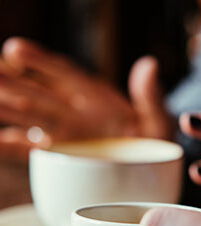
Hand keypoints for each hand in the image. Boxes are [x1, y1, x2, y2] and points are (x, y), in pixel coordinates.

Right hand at [0, 38, 173, 159]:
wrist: (154, 175)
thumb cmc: (157, 144)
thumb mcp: (159, 123)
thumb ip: (151, 99)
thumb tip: (149, 65)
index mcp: (96, 99)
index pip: (65, 76)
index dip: (40, 63)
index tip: (15, 50)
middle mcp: (73, 113)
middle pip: (36, 94)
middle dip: (9, 83)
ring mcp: (62, 134)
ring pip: (25, 116)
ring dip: (3, 107)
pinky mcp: (56, 155)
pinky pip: (26, 148)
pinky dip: (7, 144)